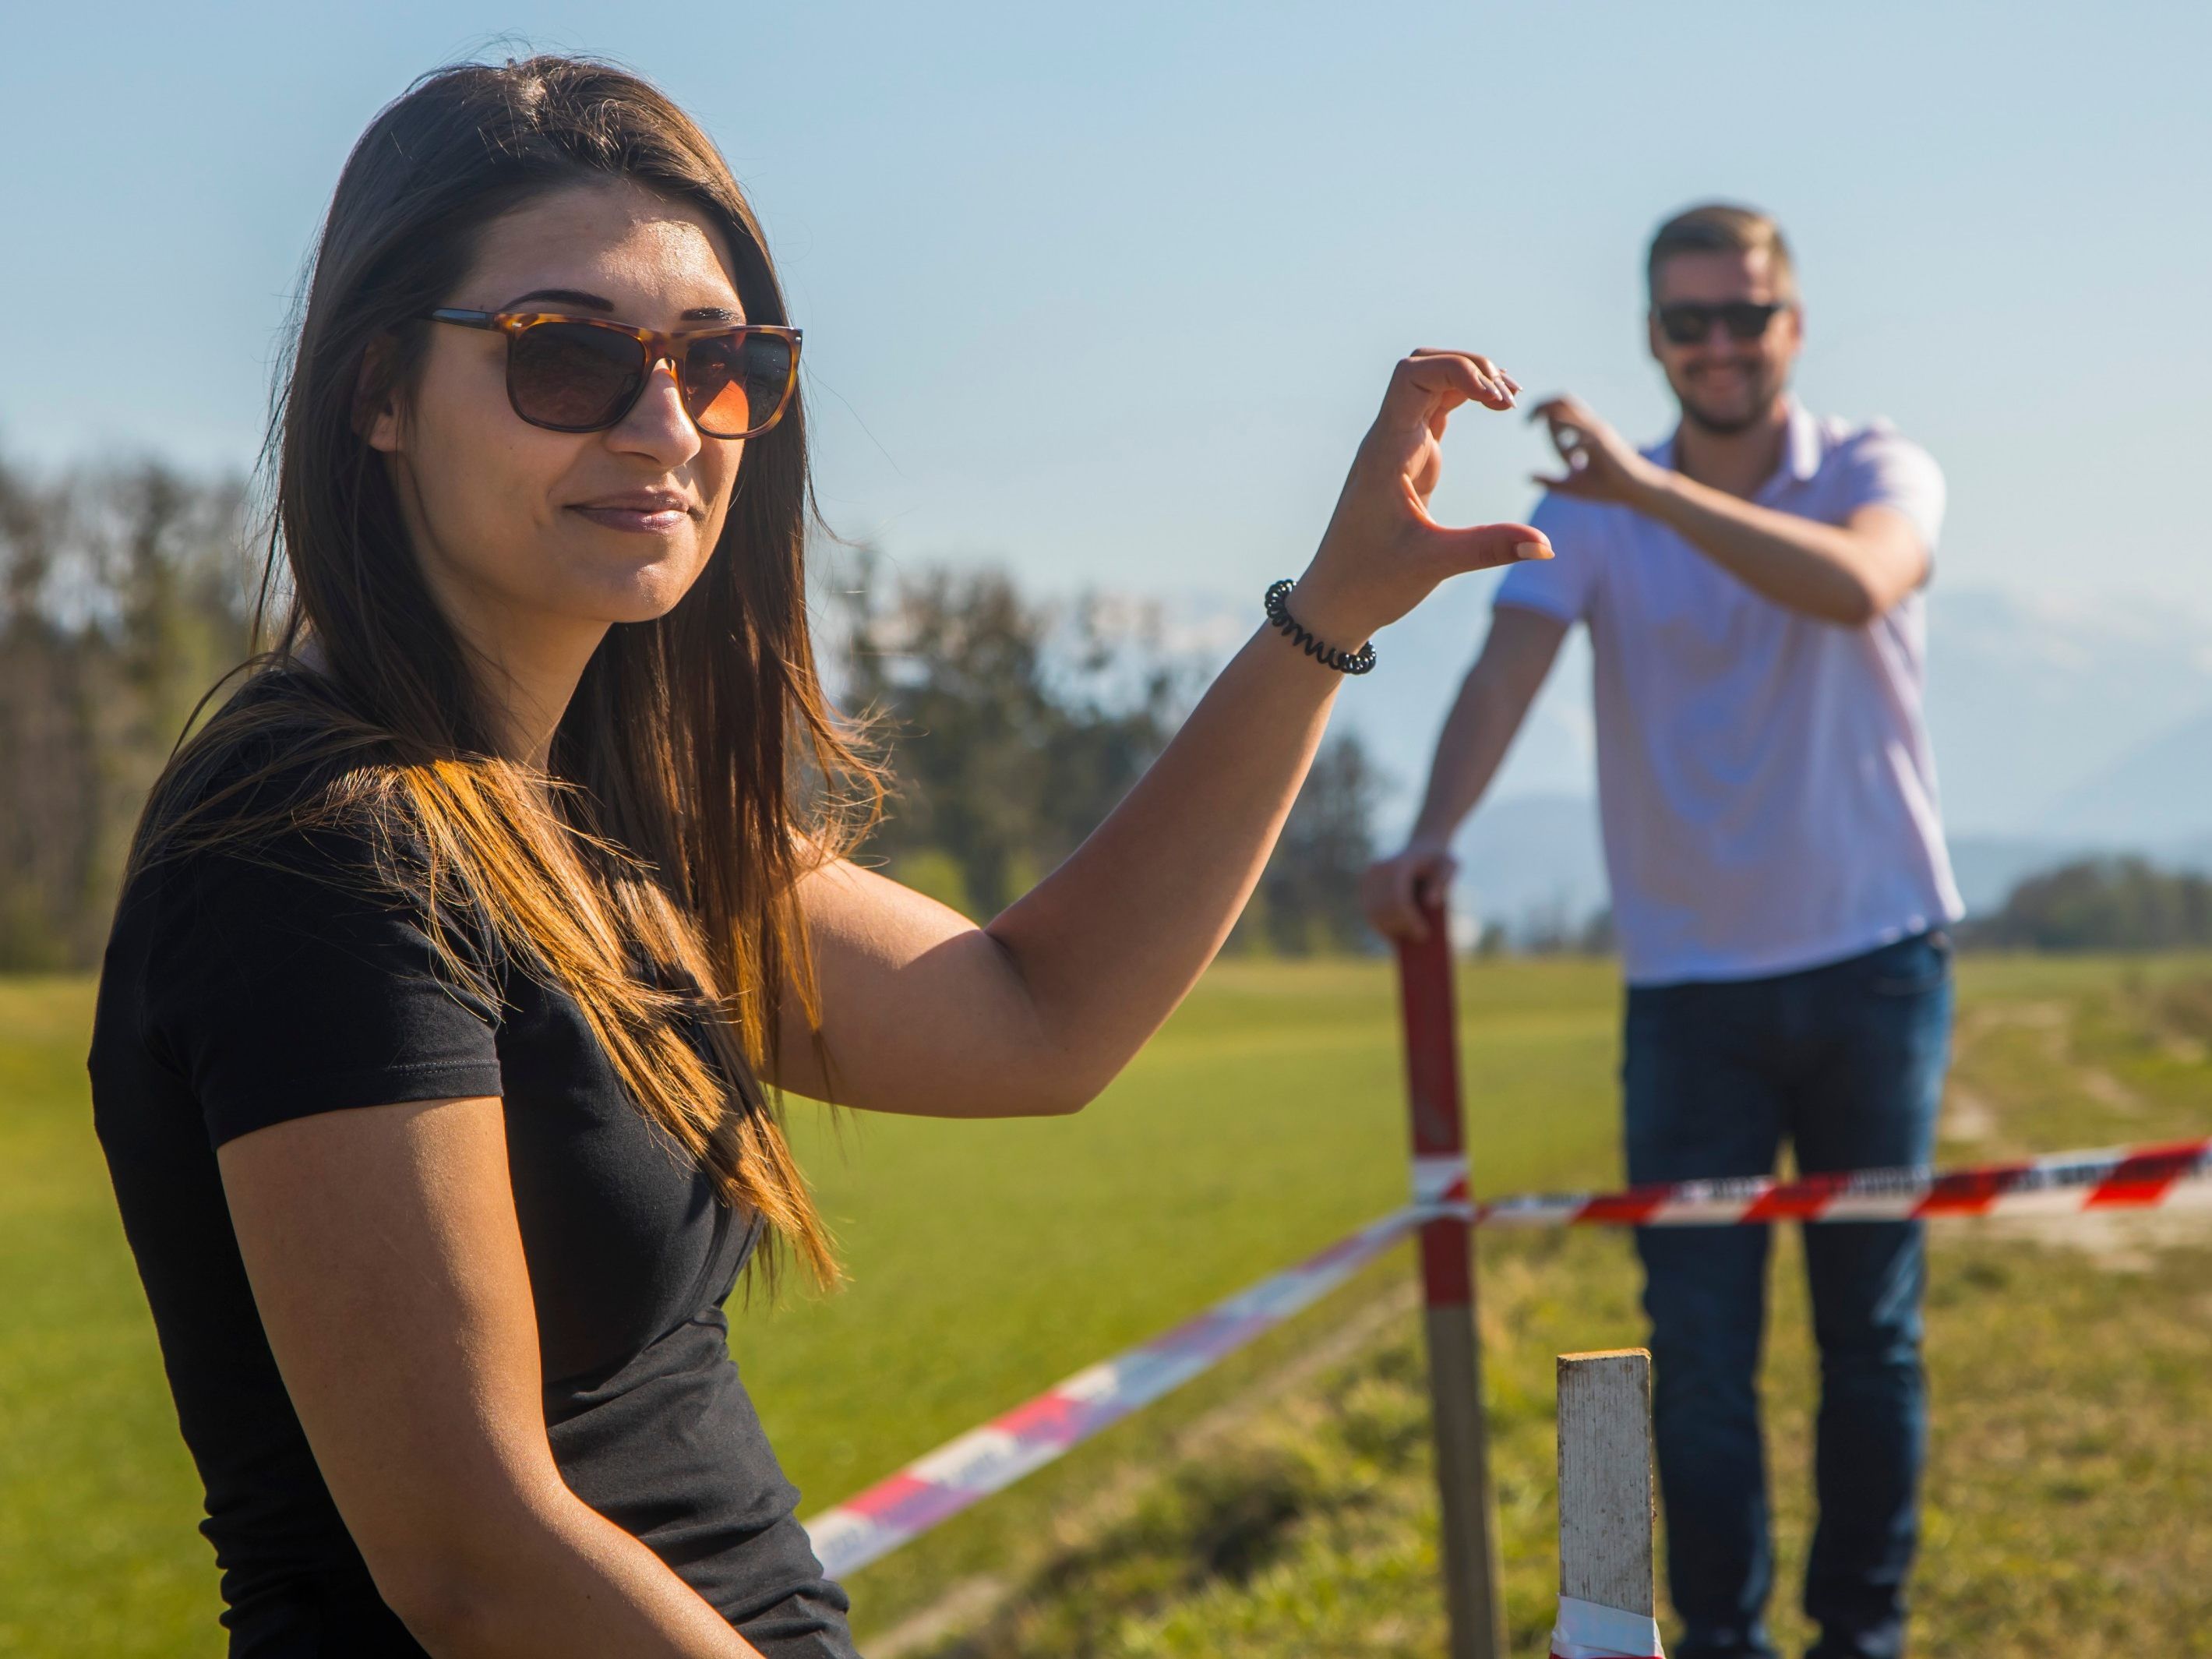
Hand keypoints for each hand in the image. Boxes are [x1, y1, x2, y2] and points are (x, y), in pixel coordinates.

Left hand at [1291, 351, 1552, 647]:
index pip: (1412, 376)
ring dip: (1470, 379)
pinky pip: (1434, 408)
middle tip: (1508, 400)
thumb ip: (1490, 548)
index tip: (1498, 402)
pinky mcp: (1408, 458)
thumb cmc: (1370, 582)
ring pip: (1429, 382)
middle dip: (1470, 367)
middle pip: (1423, 365)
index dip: (1458, 371)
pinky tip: (1495, 408)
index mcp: (1387, 452)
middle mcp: (1389, 439)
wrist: (1334, 600)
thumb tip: (1547, 545)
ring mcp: (1397, 445)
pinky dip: (1464, 398)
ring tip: (1509, 401)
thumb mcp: (1433, 564)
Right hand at [1361, 835, 1457, 942]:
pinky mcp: (1364, 887)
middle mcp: (1377, 870)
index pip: (1399, 900)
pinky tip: (1399, 936)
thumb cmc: (1438, 860)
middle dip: (1400, 929)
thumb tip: (1431, 903)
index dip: (1410, 921)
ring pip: (1374, 915)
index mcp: (1398, 865)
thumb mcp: (1450, 865)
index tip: (1424, 935)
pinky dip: (1383, 927)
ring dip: (1389, 932)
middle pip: (1384, 910)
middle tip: (1419, 942)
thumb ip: (1444, 880)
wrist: (1421, 847)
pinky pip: (1371, 913)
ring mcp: (1367, 878)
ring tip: (1408, 942)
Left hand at [1528, 394, 1666, 505]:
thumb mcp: (1572, 486)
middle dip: (1540, 404)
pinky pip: (1581, 431)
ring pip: (1570, 410)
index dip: (1540, 413)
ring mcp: (1597, 432)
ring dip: (1549, 416)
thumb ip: (1551, 482)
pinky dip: (1566, 434)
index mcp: (1584, 432)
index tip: (1528, 425)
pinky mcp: (1602, 443)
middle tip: (1526, 420)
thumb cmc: (1607, 488)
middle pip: (1564, 400)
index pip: (1559, 411)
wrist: (1634, 491)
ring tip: (1535, 424)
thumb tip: (1528, 477)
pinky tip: (1563, 451)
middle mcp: (1590, 427)